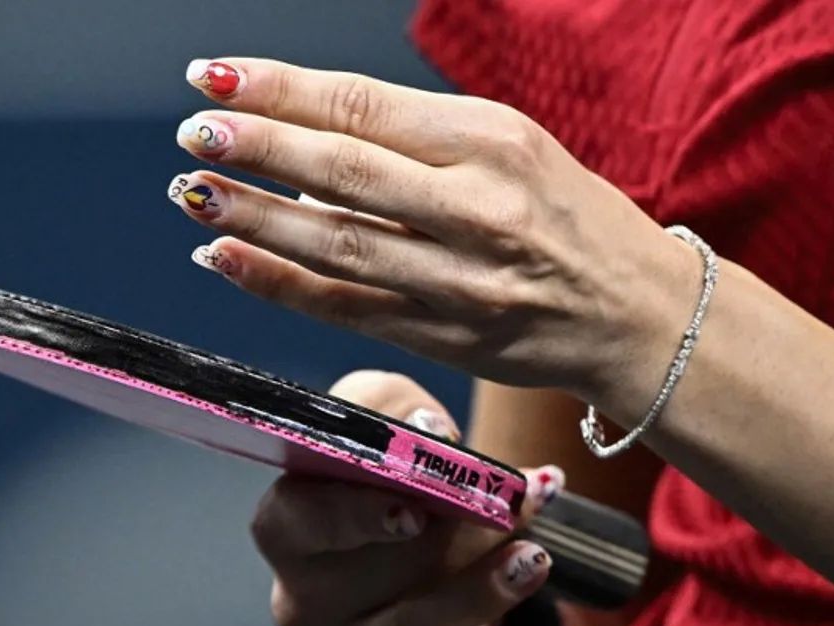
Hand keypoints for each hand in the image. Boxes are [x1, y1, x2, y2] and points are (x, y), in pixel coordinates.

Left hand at [167, 58, 696, 397]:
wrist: (638, 314)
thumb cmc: (567, 218)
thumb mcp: (510, 149)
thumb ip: (412, 144)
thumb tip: (302, 152)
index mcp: (493, 141)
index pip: (364, 104)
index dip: (281, 89)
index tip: (218, 77)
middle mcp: (478, 208)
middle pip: (344, 171)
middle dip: (259, 148)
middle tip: (194, 134)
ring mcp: (459, 281)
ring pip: (337, 244)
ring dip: (255, 219)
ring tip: (195, 196)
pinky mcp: (443, 339)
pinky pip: (345, 309)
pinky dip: (278, 286)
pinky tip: (227, 262)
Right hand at [250, 370, 563, 625]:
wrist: (434, 571)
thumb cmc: (401, 490)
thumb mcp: (392, 430)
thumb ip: (392, 410)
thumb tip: (424, 425)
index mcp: (288, 528)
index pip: (295, 521)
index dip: (351, 512)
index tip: (414, 504)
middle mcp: (299, 598)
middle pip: (358, 577)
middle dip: (440, 540)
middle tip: (507, 507)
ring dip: (471, 597)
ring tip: (532, 559)